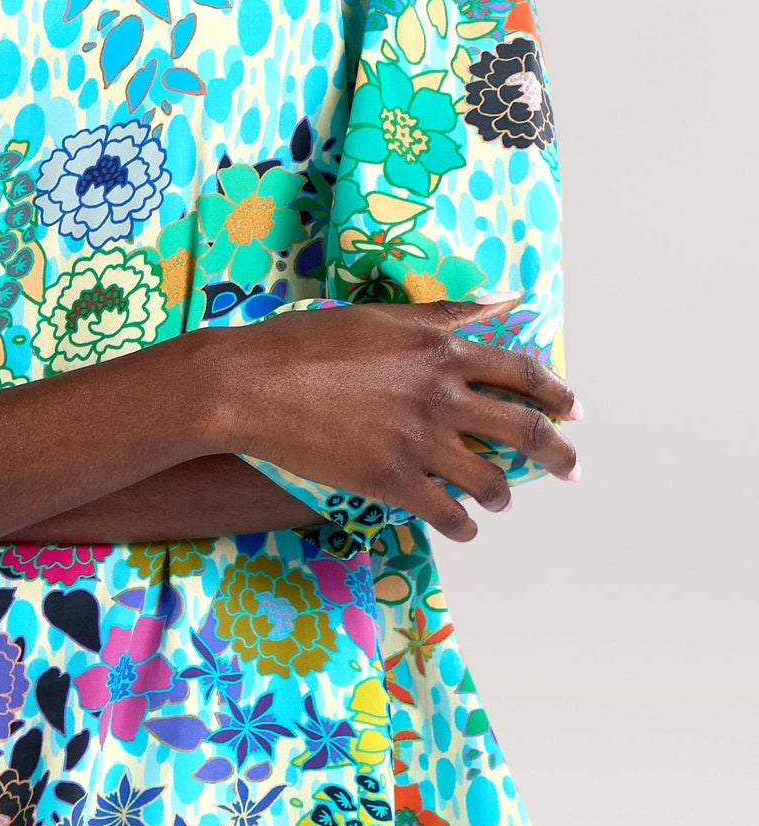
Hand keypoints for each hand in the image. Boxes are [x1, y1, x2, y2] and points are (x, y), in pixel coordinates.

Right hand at [204, 296, 581, 542]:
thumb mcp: (382, 316)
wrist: (250, 384)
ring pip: (490, 481)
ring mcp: (417, 442)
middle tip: (573, 470)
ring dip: (504, 495)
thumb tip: (506, 299)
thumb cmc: (307, 342)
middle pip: (523, 430)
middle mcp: (439, 395)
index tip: (575, 412)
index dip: (556, 394)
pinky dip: (463, 525)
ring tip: (501, 500)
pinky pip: (448, 514)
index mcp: (440, 349)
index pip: (521, 373)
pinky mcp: (390, 481)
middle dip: (558, 454)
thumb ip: (447, 312)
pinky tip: (461, 525)